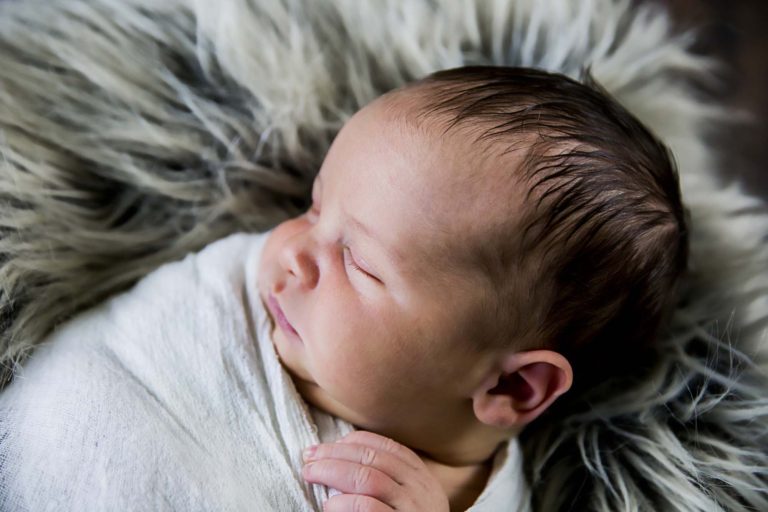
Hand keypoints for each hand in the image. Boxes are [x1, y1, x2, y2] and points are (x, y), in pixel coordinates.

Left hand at [302, 430, 449, 511]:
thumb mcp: (409, 501)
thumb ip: (388, 481)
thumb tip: (341, 459)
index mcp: (422, 479)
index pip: (388, 447)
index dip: (355, 441)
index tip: (330, 445)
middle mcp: (420, 490)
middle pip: (373, 458)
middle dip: (335, 453)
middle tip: (309, 457)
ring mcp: (412, 509)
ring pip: (368, 477)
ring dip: (333, 471)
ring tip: (311, 474)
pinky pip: (368, 508)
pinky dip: (344, 502)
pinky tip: (328, 503)